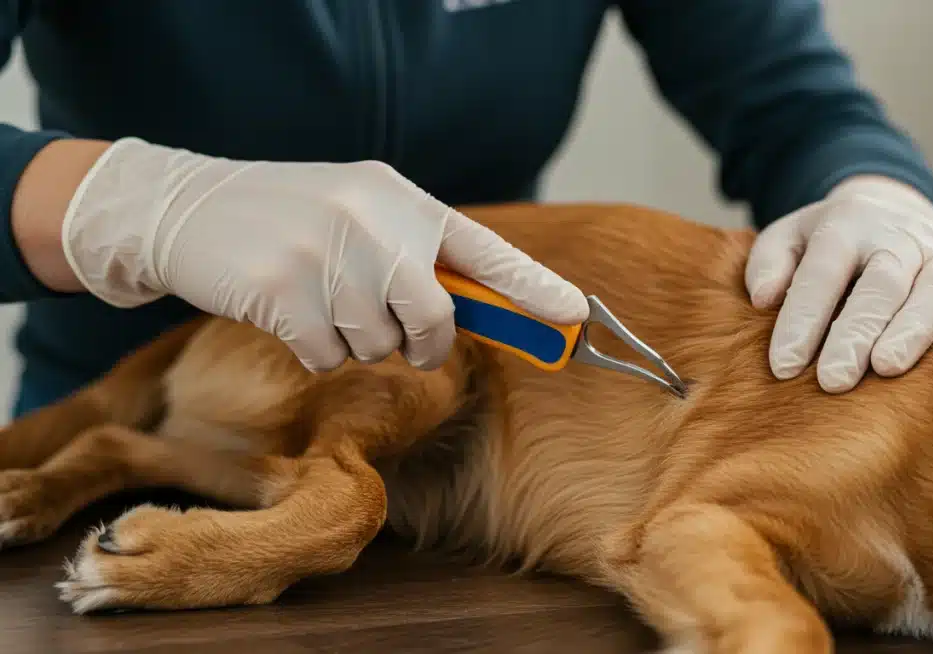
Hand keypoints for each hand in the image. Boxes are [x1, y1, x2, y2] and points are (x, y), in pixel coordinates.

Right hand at [61, 137, 587, 371]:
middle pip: (435, 320)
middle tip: (394, 333)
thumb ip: (418, 257)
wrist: (187, 207)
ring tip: (317, 299)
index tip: (575, 318)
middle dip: (419, 343)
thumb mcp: (362, 215)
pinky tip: (287, 310)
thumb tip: (473, 319)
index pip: (484, 251)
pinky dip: (313, 349)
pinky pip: (328, 356)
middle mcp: (374, 221)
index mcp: (403, 200)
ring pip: (378, 346)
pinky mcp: (283, 290)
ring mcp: (327, 254)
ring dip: (353, 342)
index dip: (533, 289)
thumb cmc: (292, 219)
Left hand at [744, 175, 932, 391]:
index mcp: (845, 225)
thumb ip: (769, 263)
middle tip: (833, 380)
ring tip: (886, 369)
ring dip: (912, 329)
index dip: (803, 319)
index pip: (822, 272)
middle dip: (857, 333)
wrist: (888, 210)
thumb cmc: (827, 242)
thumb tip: (763, 298)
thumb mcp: (786, 238)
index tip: (784, 366)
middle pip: (882, 283)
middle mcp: (897, 235)